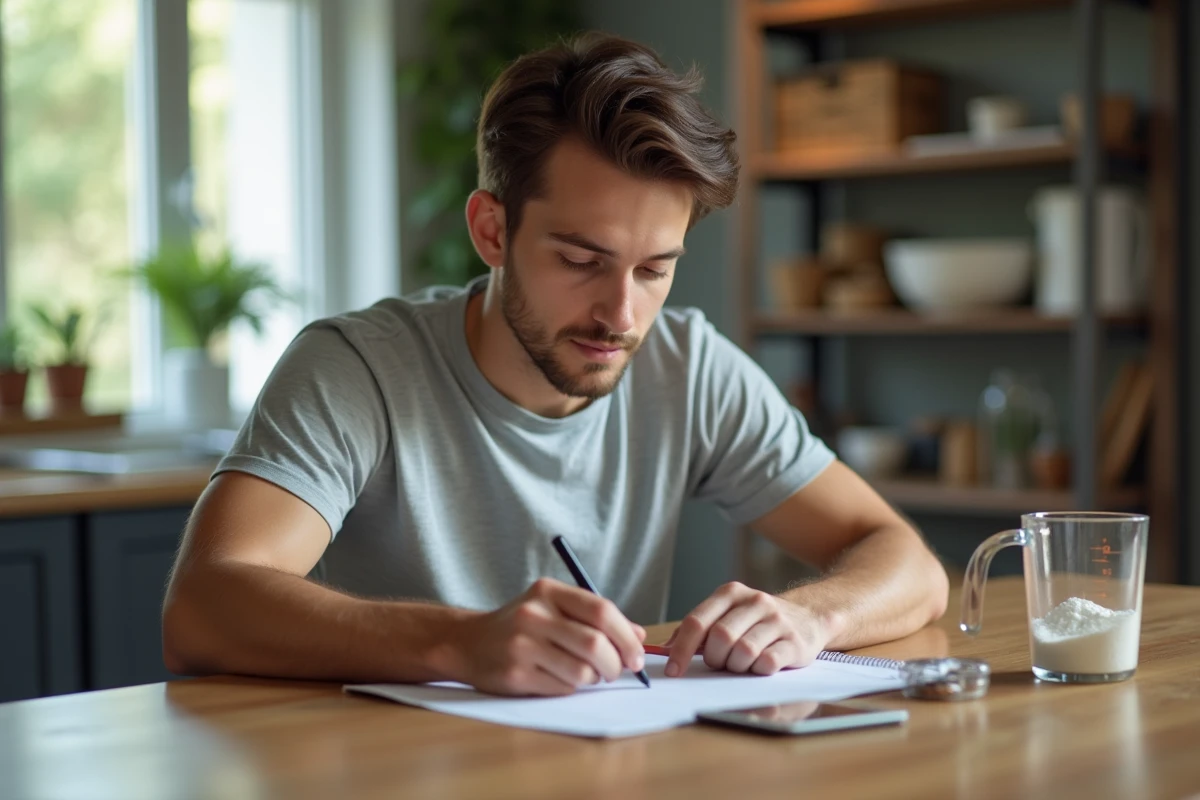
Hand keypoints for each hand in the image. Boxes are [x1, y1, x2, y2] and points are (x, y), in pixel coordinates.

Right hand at [446, 578, 646, 695]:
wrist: (468, 643)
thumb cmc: (521, 626)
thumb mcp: (554, 608)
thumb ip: (595, 618)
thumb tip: (639, 636)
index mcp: (548, 591)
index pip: (601, 611)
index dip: (626, 636)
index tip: (636, 655)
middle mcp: (534, 614)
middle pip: (595, 644)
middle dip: (616, 664)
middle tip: (617, 672)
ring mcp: (522, 645)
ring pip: (582, 671)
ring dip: (593, 679)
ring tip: (584, 674)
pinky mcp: (516, 674)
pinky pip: (562, 687)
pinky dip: (571, 688)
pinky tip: (559, 678)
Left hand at [663, 582, 826, 677]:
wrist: (808, 618)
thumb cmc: (757, 622)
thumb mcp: (727, 615)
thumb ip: (699, 629)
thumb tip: (667, 649)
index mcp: (731, 593)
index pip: (697, 622)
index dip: (682, 649)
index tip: (673, 670)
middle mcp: (755, 601)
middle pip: (720, 638)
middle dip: (715, 659)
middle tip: (721, 663)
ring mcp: (777, 620)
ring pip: (743, 652)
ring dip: (736, 667)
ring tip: (742, 664)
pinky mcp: (795, 641)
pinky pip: (767, 663)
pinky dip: (757, 671)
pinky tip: (760, 666)